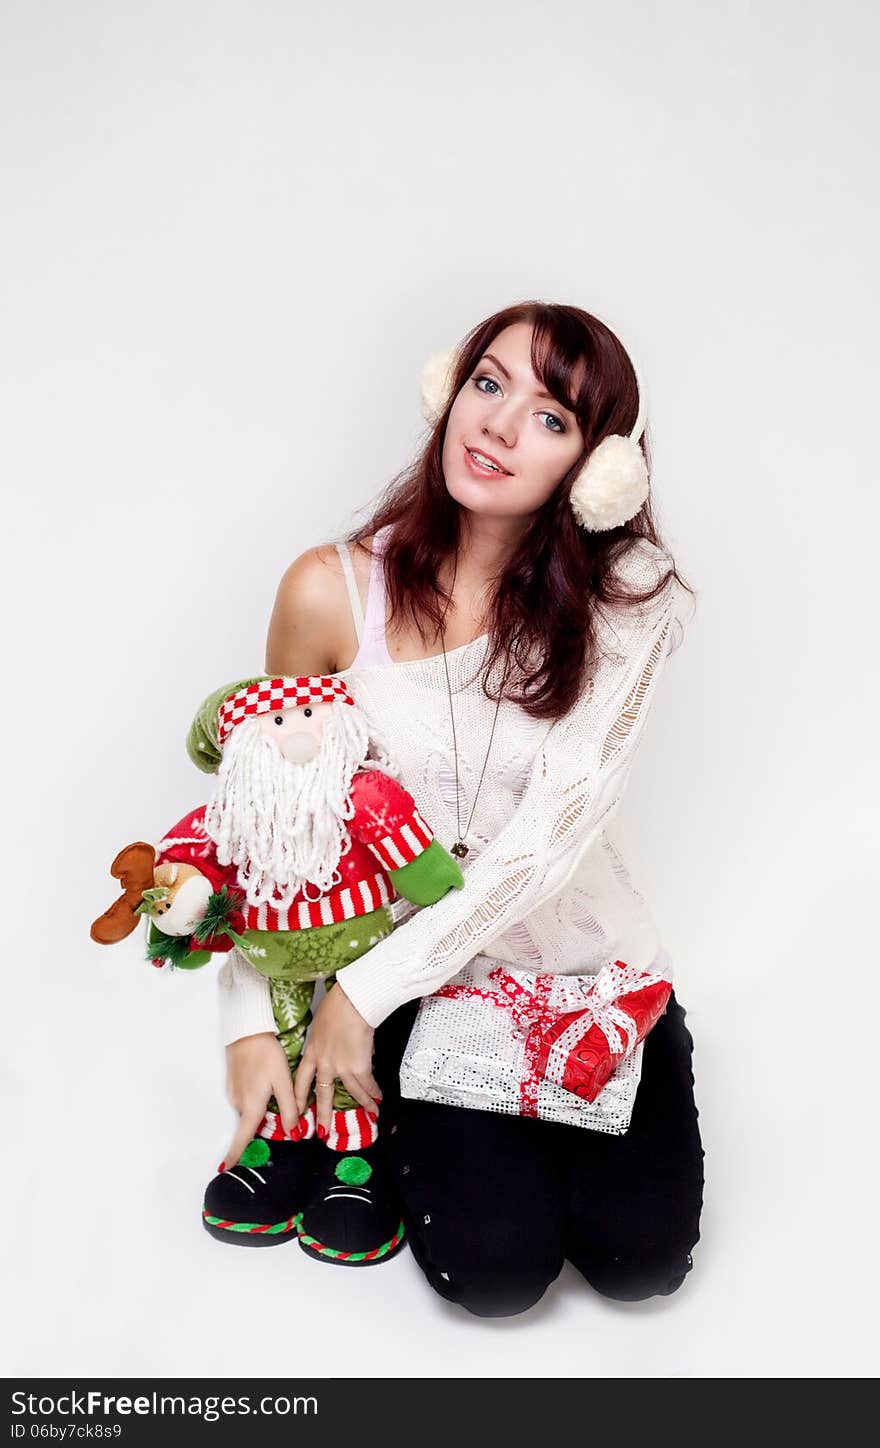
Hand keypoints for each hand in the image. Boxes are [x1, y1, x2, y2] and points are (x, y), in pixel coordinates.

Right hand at [220, 1031, 297, 1170]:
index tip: (225, 1170)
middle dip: (263, 1123)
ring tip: (274, 1086)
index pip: (242, 1137)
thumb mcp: (283, 1081)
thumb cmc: (266, 1054)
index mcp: (251, 1106)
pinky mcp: (232, 1082)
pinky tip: (265, 1080)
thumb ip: (289, 1108)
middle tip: (279, 1106)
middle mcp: (239, 1102)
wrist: (247, 1030)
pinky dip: (256, 1096)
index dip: (235, 1155)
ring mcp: (233, 1092)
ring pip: (250, 1109)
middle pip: (251, 1123)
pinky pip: (246, 1098)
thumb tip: (294, 1133)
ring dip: (261, 1107)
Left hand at [294, 983, 381, 1134]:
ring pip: (351, 1092)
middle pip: (322, 1094)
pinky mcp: (358, 1067)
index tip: (297, 1109)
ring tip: (369, 1116)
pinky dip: (374, 1093)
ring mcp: (340, 1067)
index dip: (299, 1096)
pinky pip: (367, 1085)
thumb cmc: (337, 1004)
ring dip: (361, 1105)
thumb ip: (322, 1038)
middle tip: (322, 1132)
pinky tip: (378, 1099)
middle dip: (323, 1115)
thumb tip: (332, 1042)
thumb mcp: (319, 1023)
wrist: (351, 1002)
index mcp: (311, 1052)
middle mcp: (323, 1064)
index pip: (301, 1079)